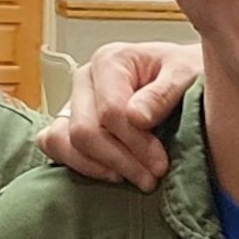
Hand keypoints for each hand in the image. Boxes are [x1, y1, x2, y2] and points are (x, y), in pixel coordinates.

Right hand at [35, 41, 201, 189]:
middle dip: (120, 160)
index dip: (135, 143)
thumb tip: (137, 117)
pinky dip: (76, 163)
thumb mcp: (185, 75)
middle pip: (85, 130)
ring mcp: (72, 101)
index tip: (160, 164)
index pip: (110, 111)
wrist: (182, 80)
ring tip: (133, 178)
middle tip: (151, 178)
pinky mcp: (67, 122)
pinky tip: (110, 173)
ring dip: (98, 167)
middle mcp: (84, 78)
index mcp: (109, 60)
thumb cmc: (184, 75)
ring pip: (63, 141)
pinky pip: (53, 145)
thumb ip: (164, 93)